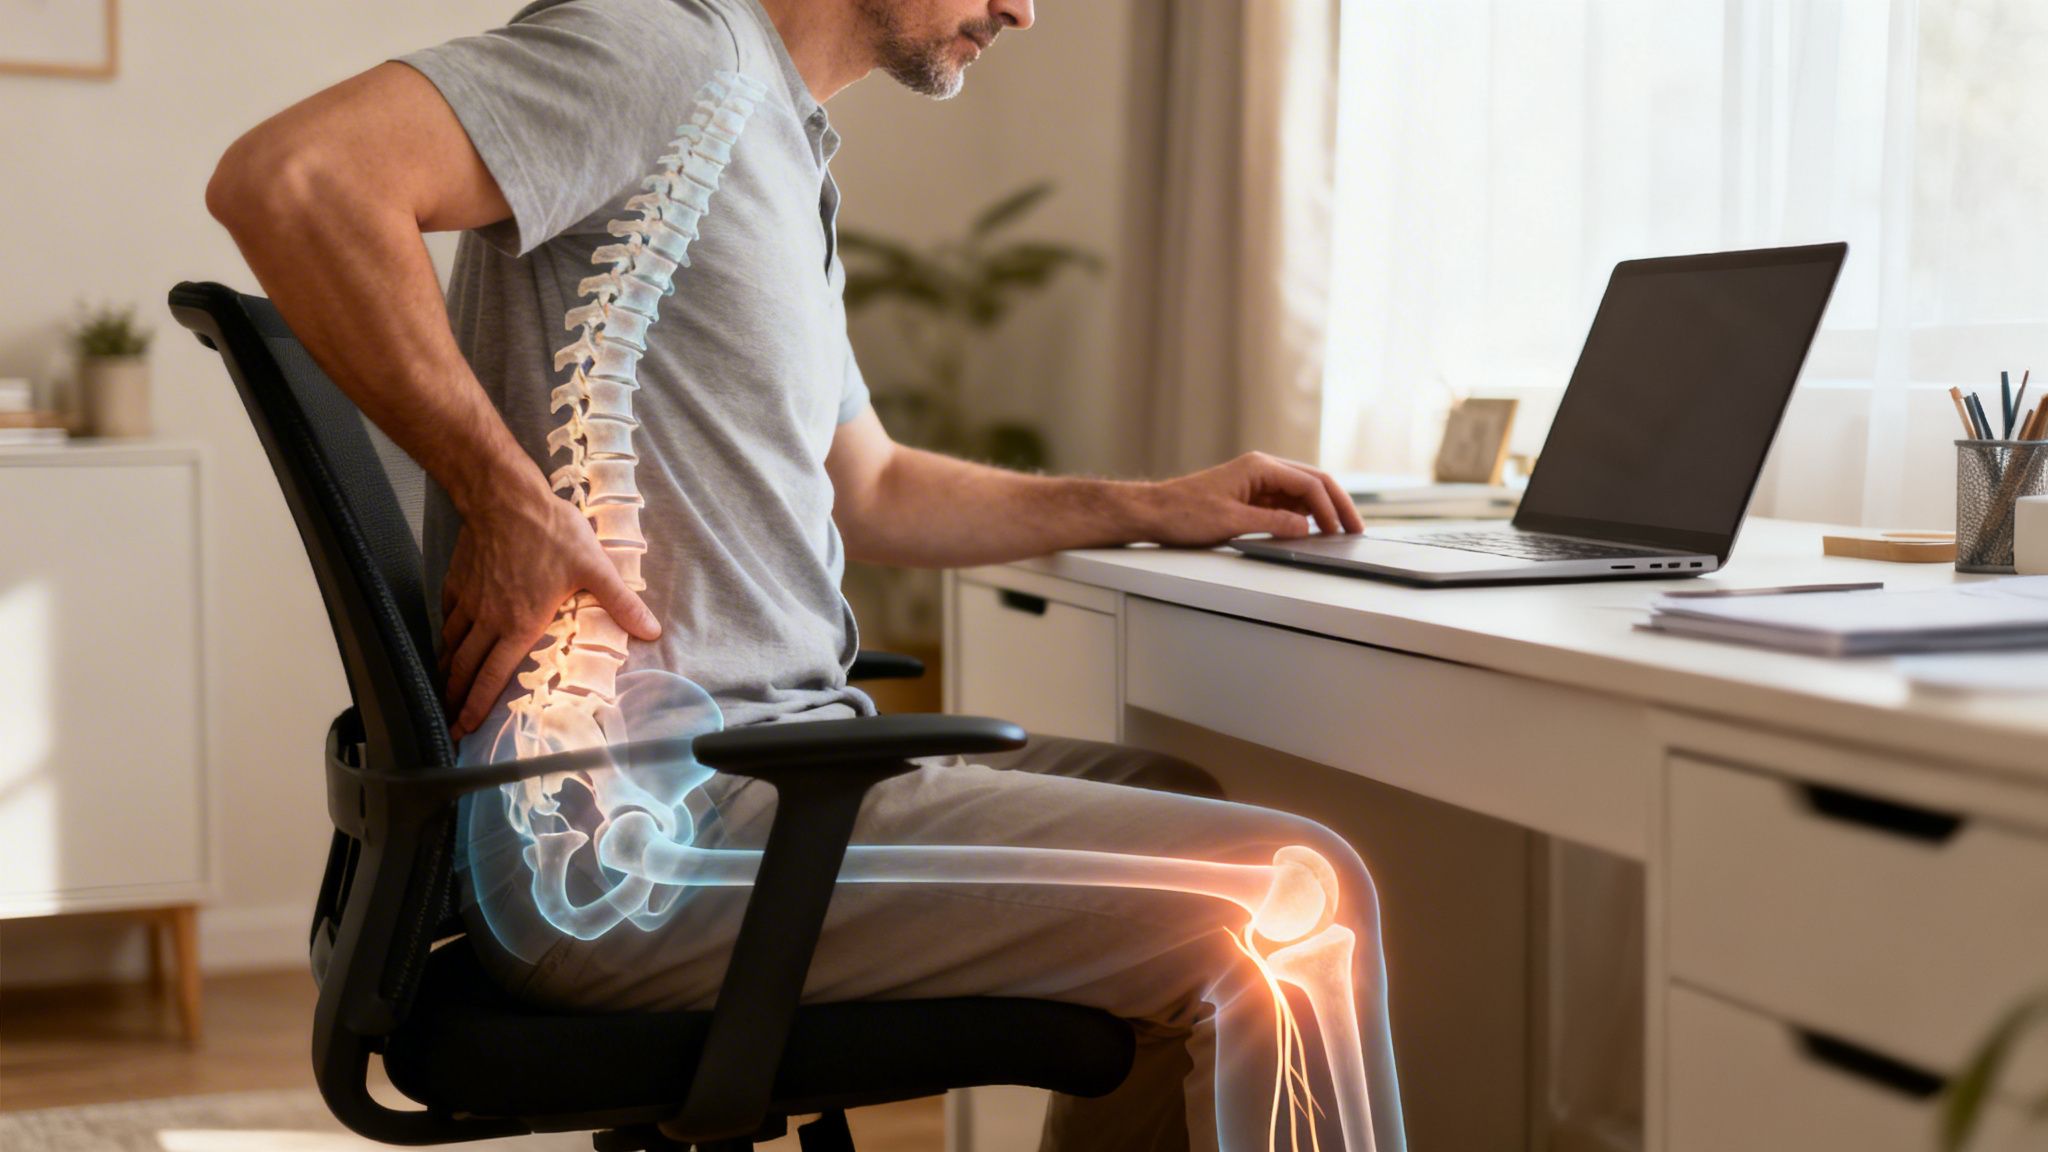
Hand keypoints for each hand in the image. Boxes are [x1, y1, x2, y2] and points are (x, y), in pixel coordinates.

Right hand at [437, 484, 661, 739]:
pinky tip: (446, 641)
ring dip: (447, 672)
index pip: (493, 676)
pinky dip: (444, 634)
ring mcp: (469, 600)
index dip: (478, 705)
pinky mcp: (457, 581)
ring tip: (444, 689)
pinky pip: (446, 616)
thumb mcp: (594, 567)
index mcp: (519, 624)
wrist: (504, 496)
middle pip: (465, 669)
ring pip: (452, 645)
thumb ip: (621, 602)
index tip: (464, 726)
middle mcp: (488, 619)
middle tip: (448, 723)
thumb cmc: (550, 531)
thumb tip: (651, 631)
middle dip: (455, 700)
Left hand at [1142, 452, 1362, 546]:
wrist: (1153, 513)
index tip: (1340, 530)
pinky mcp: (1250, 497)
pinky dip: (1303, 516)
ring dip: (1322, 510)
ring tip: (1339, 532)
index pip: (1309, 483)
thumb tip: (1306, 528)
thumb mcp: (1231, 522)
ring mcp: (1256, 482)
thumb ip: (1273, 523)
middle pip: (1312, 482)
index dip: (1330, 507)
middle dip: (1336, 505)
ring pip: (1301, 492)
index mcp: (1259, 467)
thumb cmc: (1183, 512)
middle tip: (1355, 528)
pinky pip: (1286, 503)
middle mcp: (1261, 470)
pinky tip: (1312, 530)